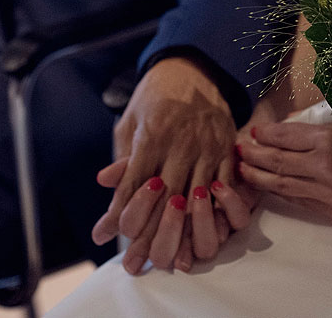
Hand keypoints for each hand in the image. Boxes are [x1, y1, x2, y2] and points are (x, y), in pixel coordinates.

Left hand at [90, 57, 239, 271]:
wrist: (196, 68)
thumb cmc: (156, 95)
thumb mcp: (132, 119)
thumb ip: (123, 155)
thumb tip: (102, 184)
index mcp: (153, 135)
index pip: (133, 183)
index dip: (119, 213)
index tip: (105, 237)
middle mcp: (182, 144)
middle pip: (164, 200)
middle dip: (149, 235)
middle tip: (136, 263)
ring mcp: (209, 148)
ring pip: (196, 200)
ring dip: (183, 233)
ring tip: (171, 260)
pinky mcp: (228, 149)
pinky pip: (225, 188)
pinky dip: (216, 213)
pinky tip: (206, 233)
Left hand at [238, 121, 331, 221]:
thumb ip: (319, 127)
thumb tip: (285, 126)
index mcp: (331, 139)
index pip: (287, 135)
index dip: (266, 134)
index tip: (254, 131)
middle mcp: (325, 165)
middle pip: (278, 160)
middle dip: (253, 154)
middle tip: (237, 149)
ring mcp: (326, 191)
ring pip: (281, 183)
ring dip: (257, 175)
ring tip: (241, 169)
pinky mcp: (330, 211)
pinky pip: (296, 199)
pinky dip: (277, 191)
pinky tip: (265, 185)